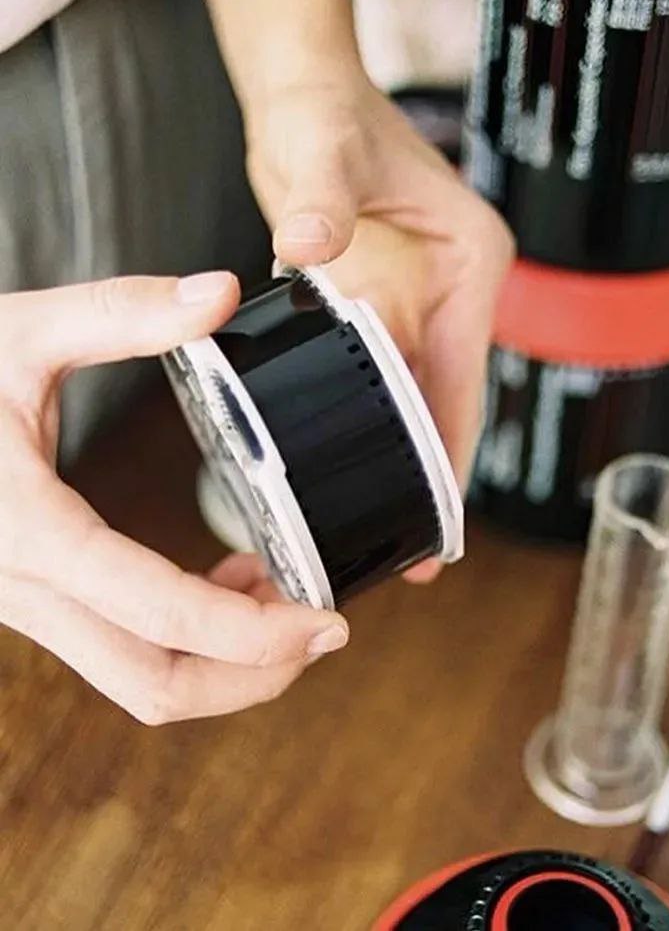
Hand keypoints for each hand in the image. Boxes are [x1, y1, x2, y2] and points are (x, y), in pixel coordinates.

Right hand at [0, 273, 348, 723]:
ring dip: (224, 661)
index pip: (161, 615)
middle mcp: (22, 587)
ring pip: (137, 678)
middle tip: (325, 628)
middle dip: (253, 676)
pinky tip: (229, 581)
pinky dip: (187, 636)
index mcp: (27, 530)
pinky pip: (119, 646)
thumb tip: (220, 292)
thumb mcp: (19, 331)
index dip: (255, 636)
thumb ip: (121, 312)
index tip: (328, 622)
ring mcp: (23, 602)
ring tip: (286, 597)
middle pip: (156, 684)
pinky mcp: (32, 595)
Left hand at [245, 75, 514, 578]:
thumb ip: (321, 199)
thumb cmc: (327, 111)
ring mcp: (422, 299)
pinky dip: (370, 422)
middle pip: (450, 399)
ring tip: (383, 526)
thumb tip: (311, 246)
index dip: (454, 449)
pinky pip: (383, 378)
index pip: (466, 373)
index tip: (444, 519)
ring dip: (404, 457)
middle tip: (415, 553)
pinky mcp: (384, 303)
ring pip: (419, 397)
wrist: (304, 93)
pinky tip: (348, 463)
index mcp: (471, 260)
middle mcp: (455, 289)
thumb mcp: (324, 152)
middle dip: (434, 473)